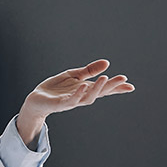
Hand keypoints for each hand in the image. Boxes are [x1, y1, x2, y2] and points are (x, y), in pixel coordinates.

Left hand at [17, 59, 133, 145]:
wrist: (36, 99)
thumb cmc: (55, 89)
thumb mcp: (74, 75)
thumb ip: (89, 70)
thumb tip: (107, 63)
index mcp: (85, 90)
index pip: (104, 89)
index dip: (116, 88)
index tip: (130, 86)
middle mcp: (80, 97)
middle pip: (99, 93)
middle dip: (111, 87)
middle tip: (123, 80)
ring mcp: (71, 101)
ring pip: (88, 98)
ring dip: (97, 88)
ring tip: (105, 78)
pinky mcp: (59, 104)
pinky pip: (71, 100)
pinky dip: (78, 94)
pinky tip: (84, 85)